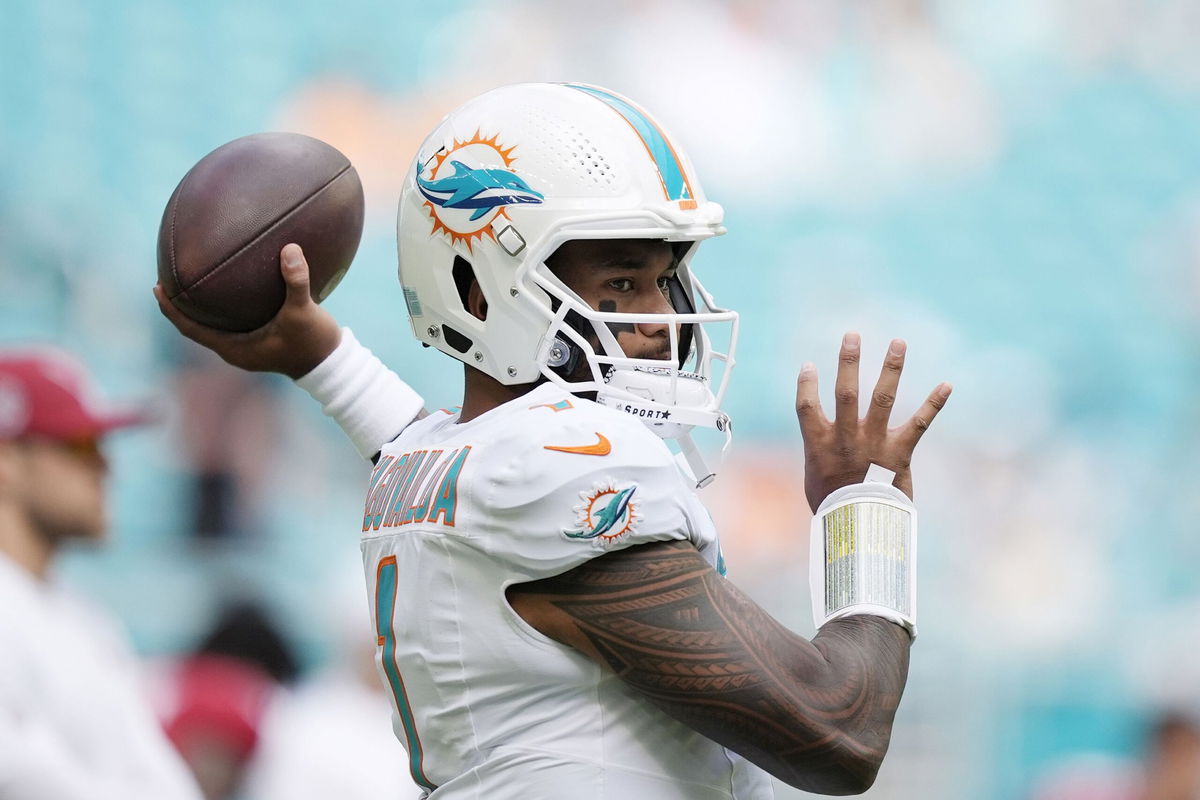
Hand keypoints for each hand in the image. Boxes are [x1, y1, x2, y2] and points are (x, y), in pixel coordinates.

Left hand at [154, 244, 342, 379]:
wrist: (332, 365)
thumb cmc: (313, 343)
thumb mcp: (304, 312)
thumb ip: (296, 281)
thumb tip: (289, 248)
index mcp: (235, 349)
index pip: (190, 329)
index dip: (171, 310)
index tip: (157, 287)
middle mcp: (236, 350)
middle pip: (196, 326)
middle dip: (181, 304)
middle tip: (168, 277)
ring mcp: (247, 347)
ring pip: (213, 324)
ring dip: (201, 305)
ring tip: (192, 279)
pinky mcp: (260, 341)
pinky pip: (232, 321)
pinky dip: (224, 305)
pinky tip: (232, 285)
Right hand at [795, 332, 950, 510]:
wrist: (860, 529)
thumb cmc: (832, 504)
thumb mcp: (815, 477)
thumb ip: (820, 453)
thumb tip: (822, 442)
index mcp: (819, 444)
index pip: (807, 406)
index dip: (806, 384)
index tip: (809, 365)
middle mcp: (846, 438)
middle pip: (846, 392)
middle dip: (849, 362)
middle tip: (852, 335)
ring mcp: (874, 443)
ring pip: (882, 399)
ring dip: (891, 368)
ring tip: (898, 343)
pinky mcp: (899, 453)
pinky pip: (919, 424)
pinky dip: (933, 403)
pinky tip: (947, 384)